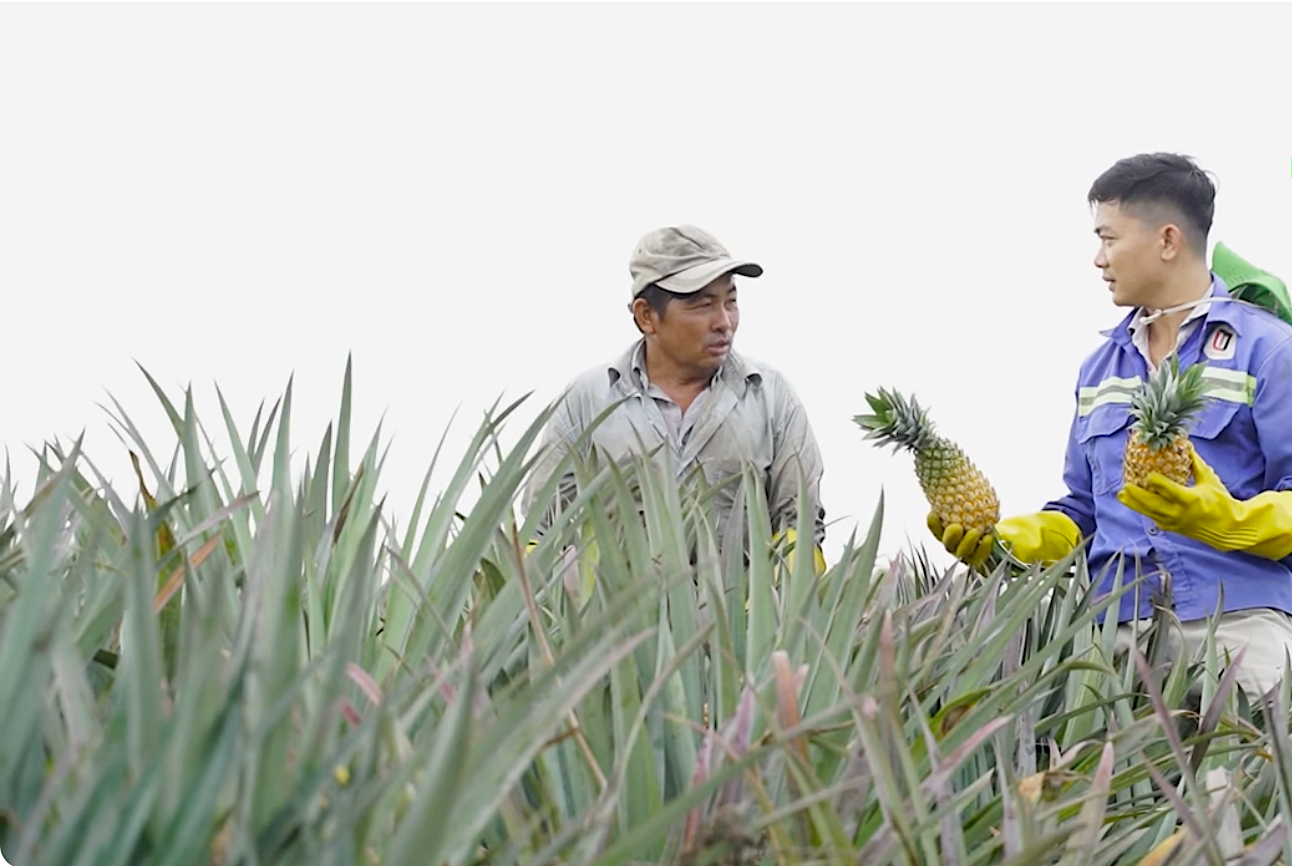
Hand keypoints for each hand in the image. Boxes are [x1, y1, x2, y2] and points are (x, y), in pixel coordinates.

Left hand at [929, 510, 1081, 569]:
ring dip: (946, 533)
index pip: (981, 564)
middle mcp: (971, 560)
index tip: (988, 537)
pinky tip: (933, 510)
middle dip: (963, 544)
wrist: (1008, 533)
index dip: (981, 553)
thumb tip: (1060, 557)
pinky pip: (938, 531)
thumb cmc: (1026, 542)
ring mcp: (959, 547)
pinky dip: (934, 523)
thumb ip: (1040, 552)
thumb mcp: (1034, 547)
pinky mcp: (950, 534)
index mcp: (989, 567)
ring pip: (947, 545)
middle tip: (970, 529)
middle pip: (961, 556)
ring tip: (950, 519)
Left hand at [1118, 446, 1291, 557]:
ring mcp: (1174, 522)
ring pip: (1149, 513)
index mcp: (1191, 500)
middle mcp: (1180, 513)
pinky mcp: (1171, 528)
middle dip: (1137, 495)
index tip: (1148, 474)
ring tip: (1121, 494)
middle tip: (1125, 486)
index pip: (1169, 490)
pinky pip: (1153, 518)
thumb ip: (1195, 464)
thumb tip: (1185, 445)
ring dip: (1134, 504)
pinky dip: (1143, 509)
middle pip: (1153, 504)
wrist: (1228, 529)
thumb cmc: (1221, 502)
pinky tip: (1133, 501)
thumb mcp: (1210, 481)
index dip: (1157, 482)